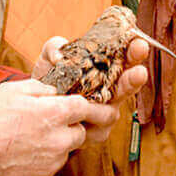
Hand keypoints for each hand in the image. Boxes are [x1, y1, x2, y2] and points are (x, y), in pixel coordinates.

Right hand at [0, 78, 118, 175]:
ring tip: (25, 140)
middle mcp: (59, 140)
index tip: (104, 110)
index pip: (88, 108)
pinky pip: (49, 168)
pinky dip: (40, 162)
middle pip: (79, 133)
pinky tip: (20, 156)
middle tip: (47, 123)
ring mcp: (52, 163)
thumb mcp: (12, 91)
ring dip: (54, 145)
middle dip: (69, 128)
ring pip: (64, 151)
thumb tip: (55, 92)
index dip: (95, 108)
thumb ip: (41, 89)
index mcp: (55, 114)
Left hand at [34, 35, 148, 145]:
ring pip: (111, 111)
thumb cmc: (51, 79)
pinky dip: (85, 123)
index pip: (127, 58)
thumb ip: (55, 47)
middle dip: (134, 79)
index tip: (139, 43)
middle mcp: (112, 91)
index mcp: (108, 68)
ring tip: (92, 100)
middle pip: (129, 85)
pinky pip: (96, 129)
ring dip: (102, 107)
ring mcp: (107, 112)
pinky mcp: (97, 132)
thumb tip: (58, 57)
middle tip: (139, 72)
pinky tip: (77, 118)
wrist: (36, 108)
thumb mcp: (50, 57)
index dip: (134, 52)